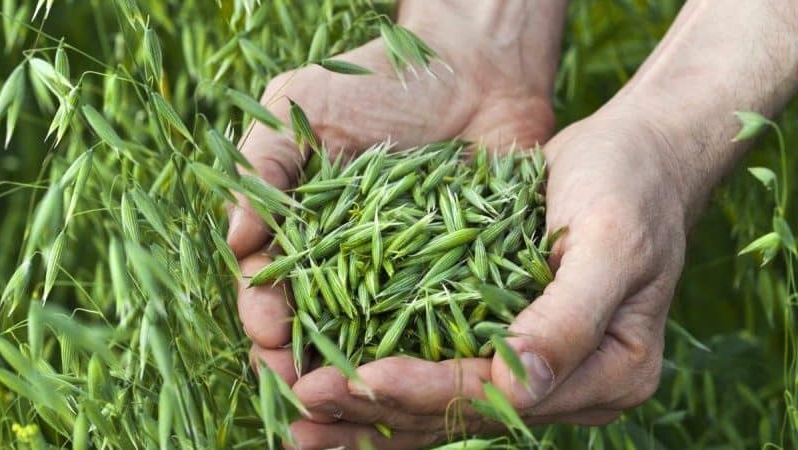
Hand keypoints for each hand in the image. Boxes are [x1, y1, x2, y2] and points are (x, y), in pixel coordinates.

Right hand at [232, 1, 562, 386]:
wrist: (471, 68)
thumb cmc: (375, 79)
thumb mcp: (301, 105)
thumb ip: (262, 164)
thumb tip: (237, 239)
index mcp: (302, 230)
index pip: (270, 285)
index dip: (263, 312)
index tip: (269, 331)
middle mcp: (348, 263)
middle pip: (316, 326)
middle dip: (302, 360)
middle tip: (304, 387)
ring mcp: (404, 274)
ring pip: (374, 338)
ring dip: (360, 372)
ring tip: (358, 396)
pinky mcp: (460, 276)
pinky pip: (442, 321)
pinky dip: (431, 351)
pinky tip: (425, 377)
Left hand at [288, 104, 688, 448]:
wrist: (638, 154)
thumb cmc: (630, 185)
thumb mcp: (611, 242)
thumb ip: (569, 319)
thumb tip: (516, 391)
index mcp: (609, 371)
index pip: (499, 396)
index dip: (425, 390)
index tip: (354, 378)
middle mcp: (572, 384)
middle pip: (464, 410)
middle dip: (381, 410)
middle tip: (303, 405)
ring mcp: (540, 368)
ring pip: (446, 403)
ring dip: (374, 410)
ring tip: (303, 415)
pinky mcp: (510, 340)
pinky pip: (446, 369)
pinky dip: (393, 379)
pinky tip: (342, 385)